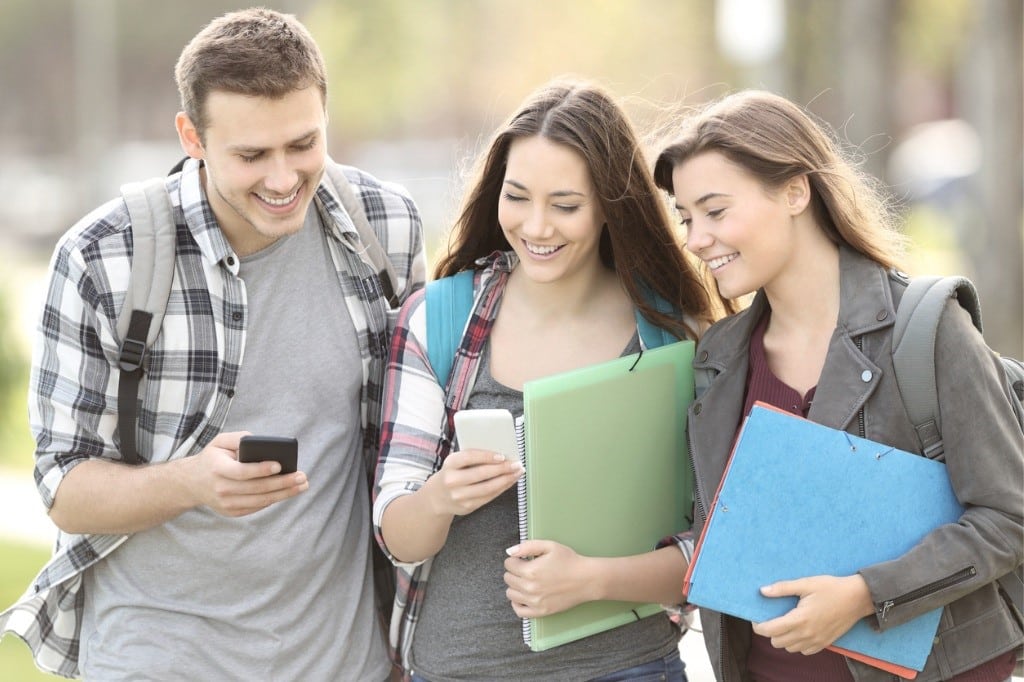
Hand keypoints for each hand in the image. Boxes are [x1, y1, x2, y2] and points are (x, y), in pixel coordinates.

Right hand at [185, 431, 308, 516]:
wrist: (191, 482)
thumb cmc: (212, 458)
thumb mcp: (219, 442)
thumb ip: (238, 438)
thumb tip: (260, 441)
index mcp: (218, 469)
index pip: (242, 472)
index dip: (262, 470)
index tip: (279, 465)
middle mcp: (221, 489)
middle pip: (257, 488)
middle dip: (282, 483)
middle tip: (301, 477)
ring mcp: (226, 504)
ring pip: (261, 500)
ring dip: (284, 494)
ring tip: (301, 485)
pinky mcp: (232, 512)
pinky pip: (257, 506)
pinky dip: (274, 499)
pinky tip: (287, 492)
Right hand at [422, 449, 522, 516]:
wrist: (437, 497)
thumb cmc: (452, 474)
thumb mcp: (456, 462)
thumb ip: (473, 457)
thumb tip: (501, 454)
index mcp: (450, 464)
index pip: (469, 457)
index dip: (487, 456)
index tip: (502, 456)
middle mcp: (452, 481)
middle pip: (481, 474)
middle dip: (502, 469)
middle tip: (517, 464)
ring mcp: (459, 496)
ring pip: (488, 488)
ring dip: (506, 480)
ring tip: (517, 473)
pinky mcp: (467, 506)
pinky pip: (489, 497)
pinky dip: (502, 489)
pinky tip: (509, 482)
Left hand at [504, 540, 597, 616]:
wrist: (586, 579)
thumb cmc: (570, 561)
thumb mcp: (549, 546)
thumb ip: (527, 546)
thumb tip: (510, 552)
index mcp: (530, 571)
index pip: (508, 564)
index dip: (515, 559)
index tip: (523, 559)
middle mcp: (530, 588)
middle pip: (508, 579)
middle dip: (514, 571)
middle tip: (526, 568)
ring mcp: (535, 602)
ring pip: (511, 594)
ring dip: (515, 586)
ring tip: (526, 581)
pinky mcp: (541, 611)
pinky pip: (519, 611)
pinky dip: (518, 603)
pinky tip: (524, 596)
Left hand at [751, 574, 874, 654]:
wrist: (857, 598)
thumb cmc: (831, 588)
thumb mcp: (805, 583)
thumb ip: (783, 588)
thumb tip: (762, 591)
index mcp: (799, 619)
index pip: (770, 630)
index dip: (758, 626)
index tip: (756, 619)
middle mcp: (807, 634)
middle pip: (777, 642)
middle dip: (770, 632)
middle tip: (772, 619)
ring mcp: (817, 641)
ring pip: (790, 648)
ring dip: (783, 639)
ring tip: (786, 624)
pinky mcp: (825, 644)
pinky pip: (804, 651)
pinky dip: (797, 644)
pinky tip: (799, 631)